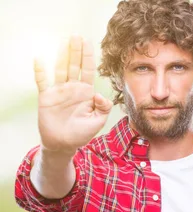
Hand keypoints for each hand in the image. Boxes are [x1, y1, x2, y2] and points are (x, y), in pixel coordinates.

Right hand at [35, 35, 112, 154]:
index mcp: (86, 92)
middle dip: (76, 51)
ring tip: (64, 41)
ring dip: (62, 55)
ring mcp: (59, 91)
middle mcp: (73, 88)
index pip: (88, 70)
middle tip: (76, 35)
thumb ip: (103, 107)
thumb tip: (99, 94)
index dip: (88, 57)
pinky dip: (40, 71)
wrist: (64, 144)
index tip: (88, 42)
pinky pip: (42, 81)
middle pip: (74, 65)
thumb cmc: (82, 133)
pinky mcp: (46, 97)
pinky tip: (39, 60)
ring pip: (61, 69)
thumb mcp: (98, 121)